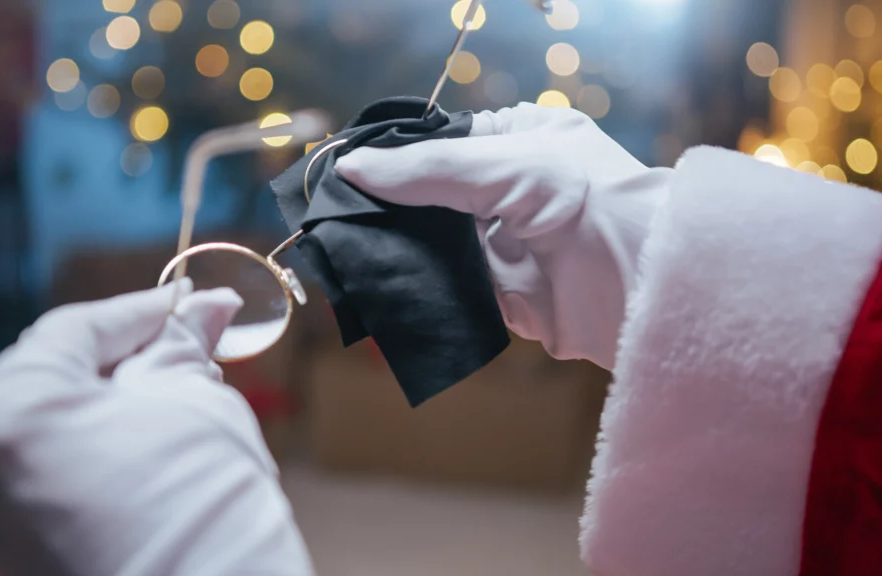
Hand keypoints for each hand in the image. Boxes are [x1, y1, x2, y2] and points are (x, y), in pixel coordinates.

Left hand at [0, 281, 313, 575]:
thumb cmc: (201, 510)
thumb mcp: (195, 403)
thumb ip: (185, 344)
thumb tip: (209, 307)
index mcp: (4, 414)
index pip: (75, 330)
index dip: (144, 311)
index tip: (194, 304)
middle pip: (54, 380)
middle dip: (128, 361)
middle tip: (192, 347)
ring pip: (47, 431)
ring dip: (110, 408)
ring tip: (176, 402)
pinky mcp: (2, 554)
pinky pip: (42, 478)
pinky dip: (90, 454)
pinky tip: (146, 450)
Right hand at [336, 103, 671, 369]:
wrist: (647, 286)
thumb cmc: (592, 201)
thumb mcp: (503, 165)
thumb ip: (428, 169)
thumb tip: (354, 166)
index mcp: (517, 142)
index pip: (440, 145)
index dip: (395, 158)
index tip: (345, 172)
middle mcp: (509, 191)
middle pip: (430, 198)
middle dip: (390, 210)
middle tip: (338, 216)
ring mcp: (505, 244)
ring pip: (434, 246)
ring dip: (400, 251)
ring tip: (348, 251)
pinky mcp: (503, 296)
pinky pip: (448, 290)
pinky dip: (419, 290)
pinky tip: (382, 285)